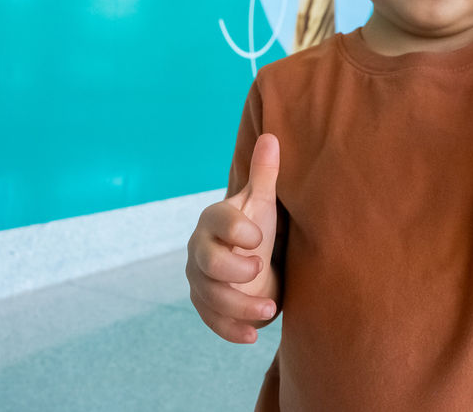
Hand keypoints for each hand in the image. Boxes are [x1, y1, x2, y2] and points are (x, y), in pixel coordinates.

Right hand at [186, 133, 280, 342]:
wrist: (246, 259)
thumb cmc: (256, 227)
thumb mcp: (263, 203)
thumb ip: (265, 174)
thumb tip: (271, 137)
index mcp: (214, 220)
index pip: (217, 221)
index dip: (235, 229)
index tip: (258, 238)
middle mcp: (200, 249)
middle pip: (207, 262)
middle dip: (233, 270)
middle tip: (261, 268)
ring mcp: (200, 279)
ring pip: (211, 296)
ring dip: (240, 305)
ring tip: (272, 308)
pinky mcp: (205, 304)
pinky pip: (212, 320)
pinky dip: (231, 329)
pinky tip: (253, 335)